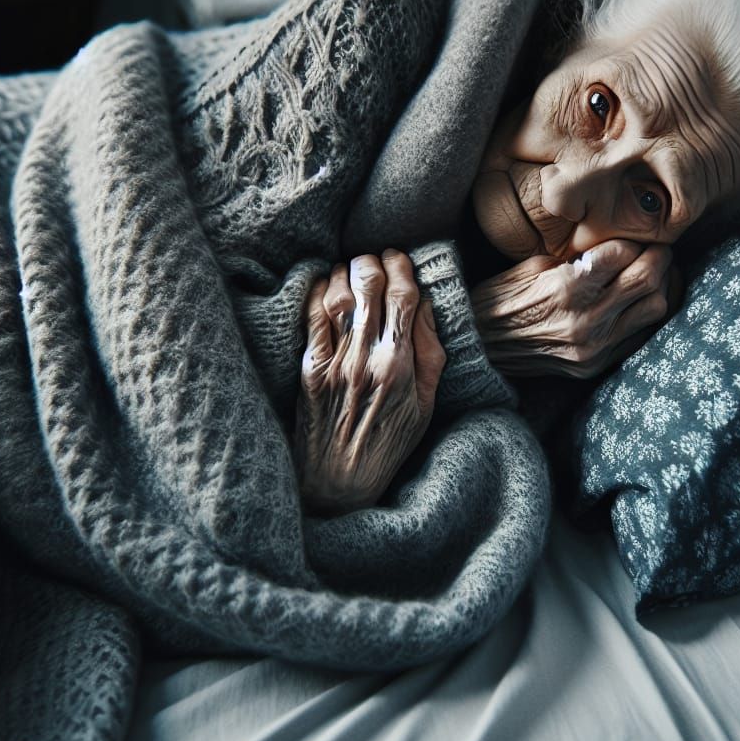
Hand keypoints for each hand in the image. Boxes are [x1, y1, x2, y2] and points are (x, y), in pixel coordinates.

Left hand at [295, 249, 446, 514]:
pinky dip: (317, 292)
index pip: (403, 297)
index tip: (399, 256)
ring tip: (351, 268)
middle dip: (373, 262)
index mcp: (400, 366)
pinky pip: (311, 319)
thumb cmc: (388, 444)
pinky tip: (324, 283)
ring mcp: (335, 364)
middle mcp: (367, 360)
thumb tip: (425, 305)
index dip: (401, 267)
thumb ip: (430, 352)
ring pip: (338, 296)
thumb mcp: (426, 404)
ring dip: (345, 272)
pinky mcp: (308, 370)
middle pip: (368, 288)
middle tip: (375, 258)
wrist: (339, 484)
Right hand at [470, 240, 680, 378]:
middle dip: (658, 255)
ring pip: (654, 307)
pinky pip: (639, 335)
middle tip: (656, 247)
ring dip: (658, 285)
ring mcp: (593, 346)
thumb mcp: (533, 265)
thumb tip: (611, 245)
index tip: (632, 233)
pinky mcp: (594, 365)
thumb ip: (576, 258)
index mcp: (566, 287)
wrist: (478, 348)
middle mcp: (585, 319)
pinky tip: (636, 302)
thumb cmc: (500, 299)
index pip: (623, 252)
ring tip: (650, 273)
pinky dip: (643, 314)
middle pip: (647, 278)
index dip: (631, 238)